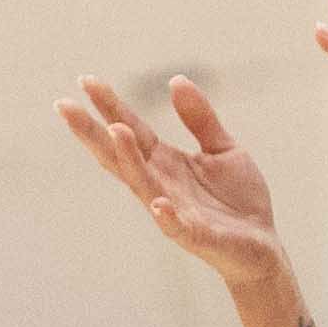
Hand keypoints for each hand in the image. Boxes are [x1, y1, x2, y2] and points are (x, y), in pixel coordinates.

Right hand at [57, 75, 288, 293]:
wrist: (262, 246)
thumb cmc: (238, 200)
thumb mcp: (224, 148)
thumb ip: (200, 118)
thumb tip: (175, 79)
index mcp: (165, 162)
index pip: (131, 129)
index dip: (110, 106)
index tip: (86, 81)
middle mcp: (161, 185)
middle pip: (120, 156)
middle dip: (93, 133)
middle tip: (65, 107)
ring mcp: (175, 212)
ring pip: (143, 185)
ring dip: (128, 160)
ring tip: (116, 131)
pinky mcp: (197, 236)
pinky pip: (177, 227)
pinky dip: (166, 217)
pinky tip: (157, 204)